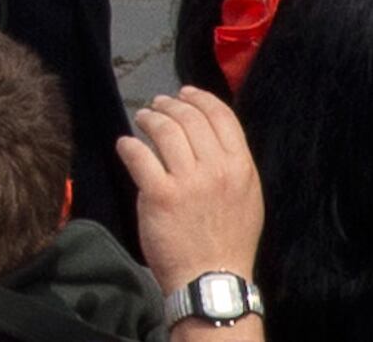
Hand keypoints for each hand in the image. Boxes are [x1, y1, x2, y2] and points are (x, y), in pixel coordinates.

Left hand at [119, 88, 263, 303]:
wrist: (212, 280)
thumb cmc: (229, 241)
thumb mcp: (247, 198)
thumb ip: (232, 164)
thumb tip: (211, 133)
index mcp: (241, 167)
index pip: (221, 115)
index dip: (199, 98)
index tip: (183, 93)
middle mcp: (217, 169)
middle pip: (189, 117)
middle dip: (169, 105)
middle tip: (155, 106)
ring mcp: (188, 181)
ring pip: (164, 130)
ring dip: (148, 118)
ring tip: (141, 118)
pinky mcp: (160, 195)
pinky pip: (139, 155)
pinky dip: (128, 145)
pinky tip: (125, 145)